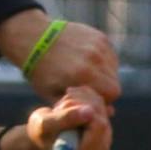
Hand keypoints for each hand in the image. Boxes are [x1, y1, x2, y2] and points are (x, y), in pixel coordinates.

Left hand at [0, 12, 120, 109]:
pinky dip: (103, 63)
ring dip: (105, 76)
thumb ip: (80, 107)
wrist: (35, 39)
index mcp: (83, 75)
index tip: (88, 99)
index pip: (112, 95)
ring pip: (114, 70)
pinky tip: (87, 64)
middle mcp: (94, 59)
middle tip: (88, 89)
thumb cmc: (42, 72)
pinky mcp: (99, 37)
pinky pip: (110, 56)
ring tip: (86, 76)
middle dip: (105, 90)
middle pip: (115, 84)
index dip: (102, 100)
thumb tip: (111, 113)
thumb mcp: (54, 95)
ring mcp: (98, 45)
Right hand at [22, 86, 112, 149]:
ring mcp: (105, 134)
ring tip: (60, 106)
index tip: (63, 106)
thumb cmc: (40, 134)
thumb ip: (65, 119)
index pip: (99, 124)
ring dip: (76, 98)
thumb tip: (90, 112)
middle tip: (57, 106)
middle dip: (76, 102)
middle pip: (100, 111)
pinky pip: (98, 99)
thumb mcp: (45, 125)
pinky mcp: (103, 122)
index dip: (82, 109)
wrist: (42, 135)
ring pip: (98, 102)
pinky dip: (82, 95)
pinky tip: (68, 102)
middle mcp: (101, 147)